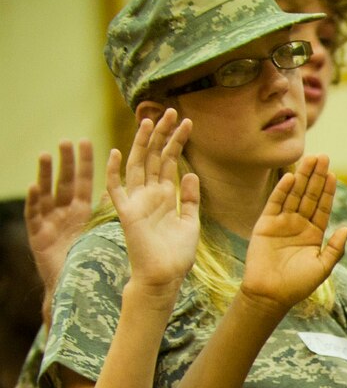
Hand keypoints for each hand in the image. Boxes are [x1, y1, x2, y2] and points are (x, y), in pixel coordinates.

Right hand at [26, 139, 95, 298]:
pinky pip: (34, 215)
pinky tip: (33, 187)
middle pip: (65, 182)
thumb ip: (111, 211)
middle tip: (68, 140)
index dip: (85, 163)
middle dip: (66, 162)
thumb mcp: (101, 232)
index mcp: (82, 210)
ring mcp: (50, 221)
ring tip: (47, 155)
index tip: (87, 141)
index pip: (84, 181)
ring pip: (47, 193)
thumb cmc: (90, 259)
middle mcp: (64, 212)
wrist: (76, 287)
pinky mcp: (38, 235)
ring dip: (46, 174)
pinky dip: (34, 201)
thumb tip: (129, 191)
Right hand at [104, 113, 198, 296]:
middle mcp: (148, 193)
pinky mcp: (127, 213)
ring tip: (151, 120)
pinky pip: (115, 189)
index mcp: (164, 195)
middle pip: (153, 156)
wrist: (165, 277)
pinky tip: (116, 152)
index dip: (177, 141)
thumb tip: (191, 173)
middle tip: (172, 110)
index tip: (188, 122)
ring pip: (137, 165)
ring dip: (143, 143)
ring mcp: (136, 201)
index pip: (169, 161)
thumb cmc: (177, 254)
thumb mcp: (190, 222)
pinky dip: (114, 172)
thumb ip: (190, 198)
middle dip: (162, 134)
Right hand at [241, 154, 346, 314]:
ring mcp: (282, 222)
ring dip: (302, 177)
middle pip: (310, 195)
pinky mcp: (266, 223)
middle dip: (317, 176)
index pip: (323, 207)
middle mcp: (299, 224)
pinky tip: (291, 177)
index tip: (334, 174)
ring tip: (310, 159)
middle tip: (324, 157)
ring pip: (294, 194)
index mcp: (314, 233)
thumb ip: (335, 249)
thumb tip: (346, 229)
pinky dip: (282, 190)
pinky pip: (275, 203)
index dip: (328, 190)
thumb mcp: (323, 267)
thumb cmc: (299, 284)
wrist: (271, 294)